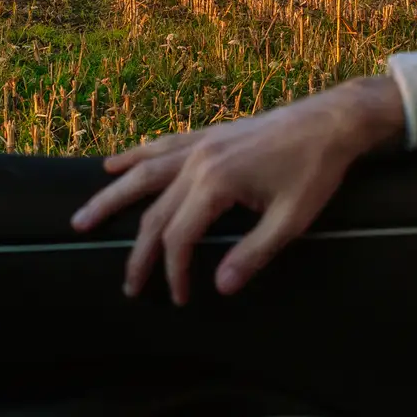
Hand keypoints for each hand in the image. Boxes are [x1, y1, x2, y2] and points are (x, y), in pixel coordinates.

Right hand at [70, 73, 406, 304]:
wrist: (333, 119)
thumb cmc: (316, 169)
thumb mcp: (292, 219)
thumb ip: (253, 254)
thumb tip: (219, 286)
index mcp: (216, 182)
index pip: (179, 236)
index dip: (174, 272)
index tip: (179, 298)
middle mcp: (198, 160)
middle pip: (154, 211)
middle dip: (138, 252)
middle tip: (127, 285)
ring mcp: (200, 142)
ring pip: (143, 173)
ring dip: (111, 197)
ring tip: (82, 218)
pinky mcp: (209, 133)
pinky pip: (161, 146)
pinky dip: (134, 156)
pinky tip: (115, 163)